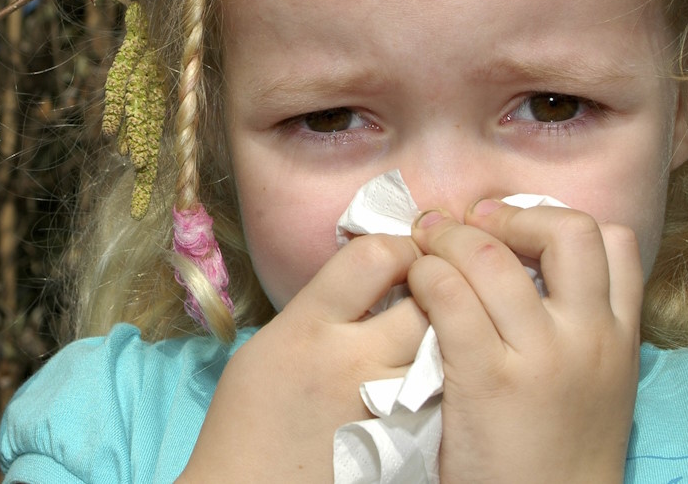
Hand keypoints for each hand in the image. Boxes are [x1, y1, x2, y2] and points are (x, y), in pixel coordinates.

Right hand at [179, 234, 428, 482]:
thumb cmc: (246, 421)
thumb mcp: (267, 347)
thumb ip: (317, 309)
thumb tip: (363, 280)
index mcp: (306, 327)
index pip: (373, 257)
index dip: (397, 247)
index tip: (399, 256)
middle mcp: (349, 360)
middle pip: (424, 300)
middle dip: (432, 287)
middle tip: (428, 289)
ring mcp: (382, 404)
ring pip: (441, 347)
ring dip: (441, 334)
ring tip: (427, 334)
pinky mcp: (404, 441)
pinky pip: (439, 394)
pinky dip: (437, 381)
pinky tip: (423, 381)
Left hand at [408, 200, 642, 483]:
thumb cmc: (557, 448)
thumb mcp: (595, 382)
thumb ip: (577, 327)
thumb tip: (526, 268)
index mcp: (619, 337)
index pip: (612, 241)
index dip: (554, 219)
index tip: (511, 229)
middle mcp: (588, 338)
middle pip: (566, 231)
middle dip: (508, 215)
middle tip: (466, 224)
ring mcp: (541, 357)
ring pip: (492, 257)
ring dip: (449, 238)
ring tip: (425, 246)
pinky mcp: (487, 379)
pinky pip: (450, 298)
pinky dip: (425, 276)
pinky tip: (414, 286)